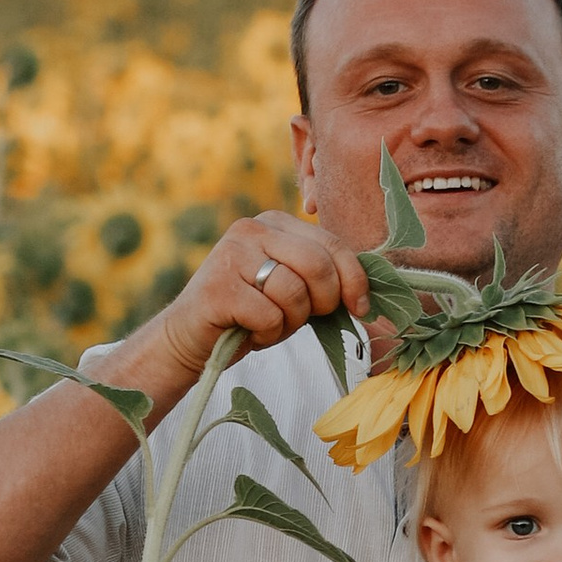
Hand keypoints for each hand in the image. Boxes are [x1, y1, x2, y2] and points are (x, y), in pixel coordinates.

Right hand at [147, 211, 371, 394]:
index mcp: (275, 223)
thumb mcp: (294, 289)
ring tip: (268, 323)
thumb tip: (369, 293)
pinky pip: (270, 316)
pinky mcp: (218, 287)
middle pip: (317, 266)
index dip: (354, 279)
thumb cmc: (251, 314)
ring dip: (290, 322)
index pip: (331, 244)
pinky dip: (268, 334)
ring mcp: (231, 255)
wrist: (192, 337)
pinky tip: (250, 330)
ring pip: (294, 293)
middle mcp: (251, 230)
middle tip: (302, 318)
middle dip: (322, 302)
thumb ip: (323, 278)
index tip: (359, 308)